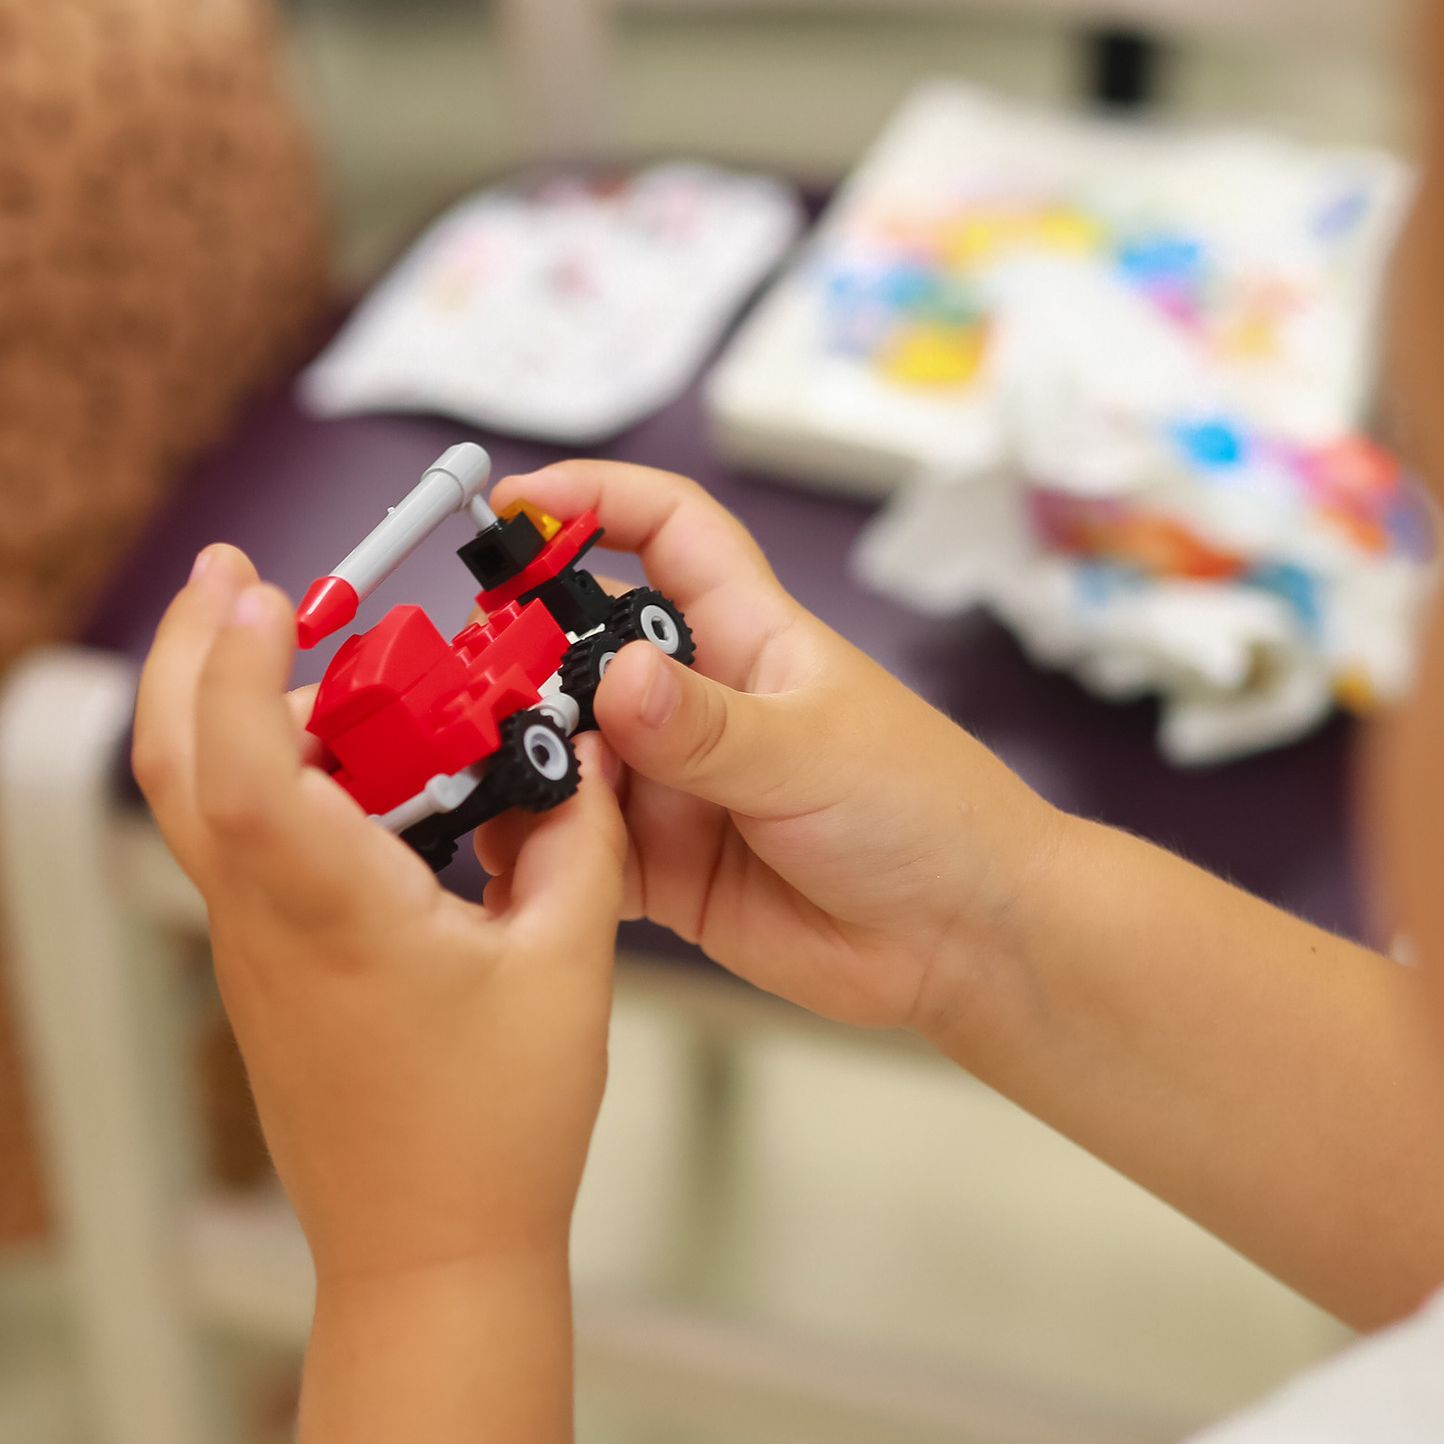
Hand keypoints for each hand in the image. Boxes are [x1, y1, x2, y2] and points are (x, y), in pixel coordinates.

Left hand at [133, 542, 629, 1288]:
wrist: (429, 1259)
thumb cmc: (494, 1136)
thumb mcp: (567, 967)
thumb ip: (575, 839)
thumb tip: (580, 754)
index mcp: (331, 910)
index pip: (239, 762)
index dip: (228, 663)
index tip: (252, 588)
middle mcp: (266, 922)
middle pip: (175, 761)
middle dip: (186, 650)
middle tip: (231, 574)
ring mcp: (253, 950)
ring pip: (204, 802)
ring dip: (240, 712)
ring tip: (320, 658)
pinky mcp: (267, 973)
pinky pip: (245, 848)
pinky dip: (273, 777)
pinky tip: (347, 762)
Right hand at [487, 460, 1066, 1044]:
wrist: (966, 943)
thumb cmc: (928, 814)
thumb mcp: (814, 754)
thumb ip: (708, 728)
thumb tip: (618, 682)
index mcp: (746, 638)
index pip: (665, 532)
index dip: (595, 500)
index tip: (519, 504)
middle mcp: (698, 705)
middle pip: (582, 647)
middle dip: (523, 654)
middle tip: (478, 688)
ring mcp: (675, 787)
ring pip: (566, 752)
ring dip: (524, 761)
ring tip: (491, 779)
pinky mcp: (663, 868)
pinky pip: (576, 849)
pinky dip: (538, 850)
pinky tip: (514, 856)